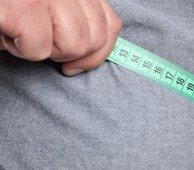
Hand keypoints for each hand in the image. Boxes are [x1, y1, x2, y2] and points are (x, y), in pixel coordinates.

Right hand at [0, 0, 120, 75]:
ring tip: (22, 32)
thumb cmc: (13, 8)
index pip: (111, 25)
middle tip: (39, 40)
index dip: (100, 53)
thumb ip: (76, 18)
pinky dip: (21, 50)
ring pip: (73, 45)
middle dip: (68, 53)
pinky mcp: (25, 8)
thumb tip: (94, 52)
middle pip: (95, 39)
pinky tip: (7, 32)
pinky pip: (39, 48)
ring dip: (43, 50)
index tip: (77, 65)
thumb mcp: (50, 8)